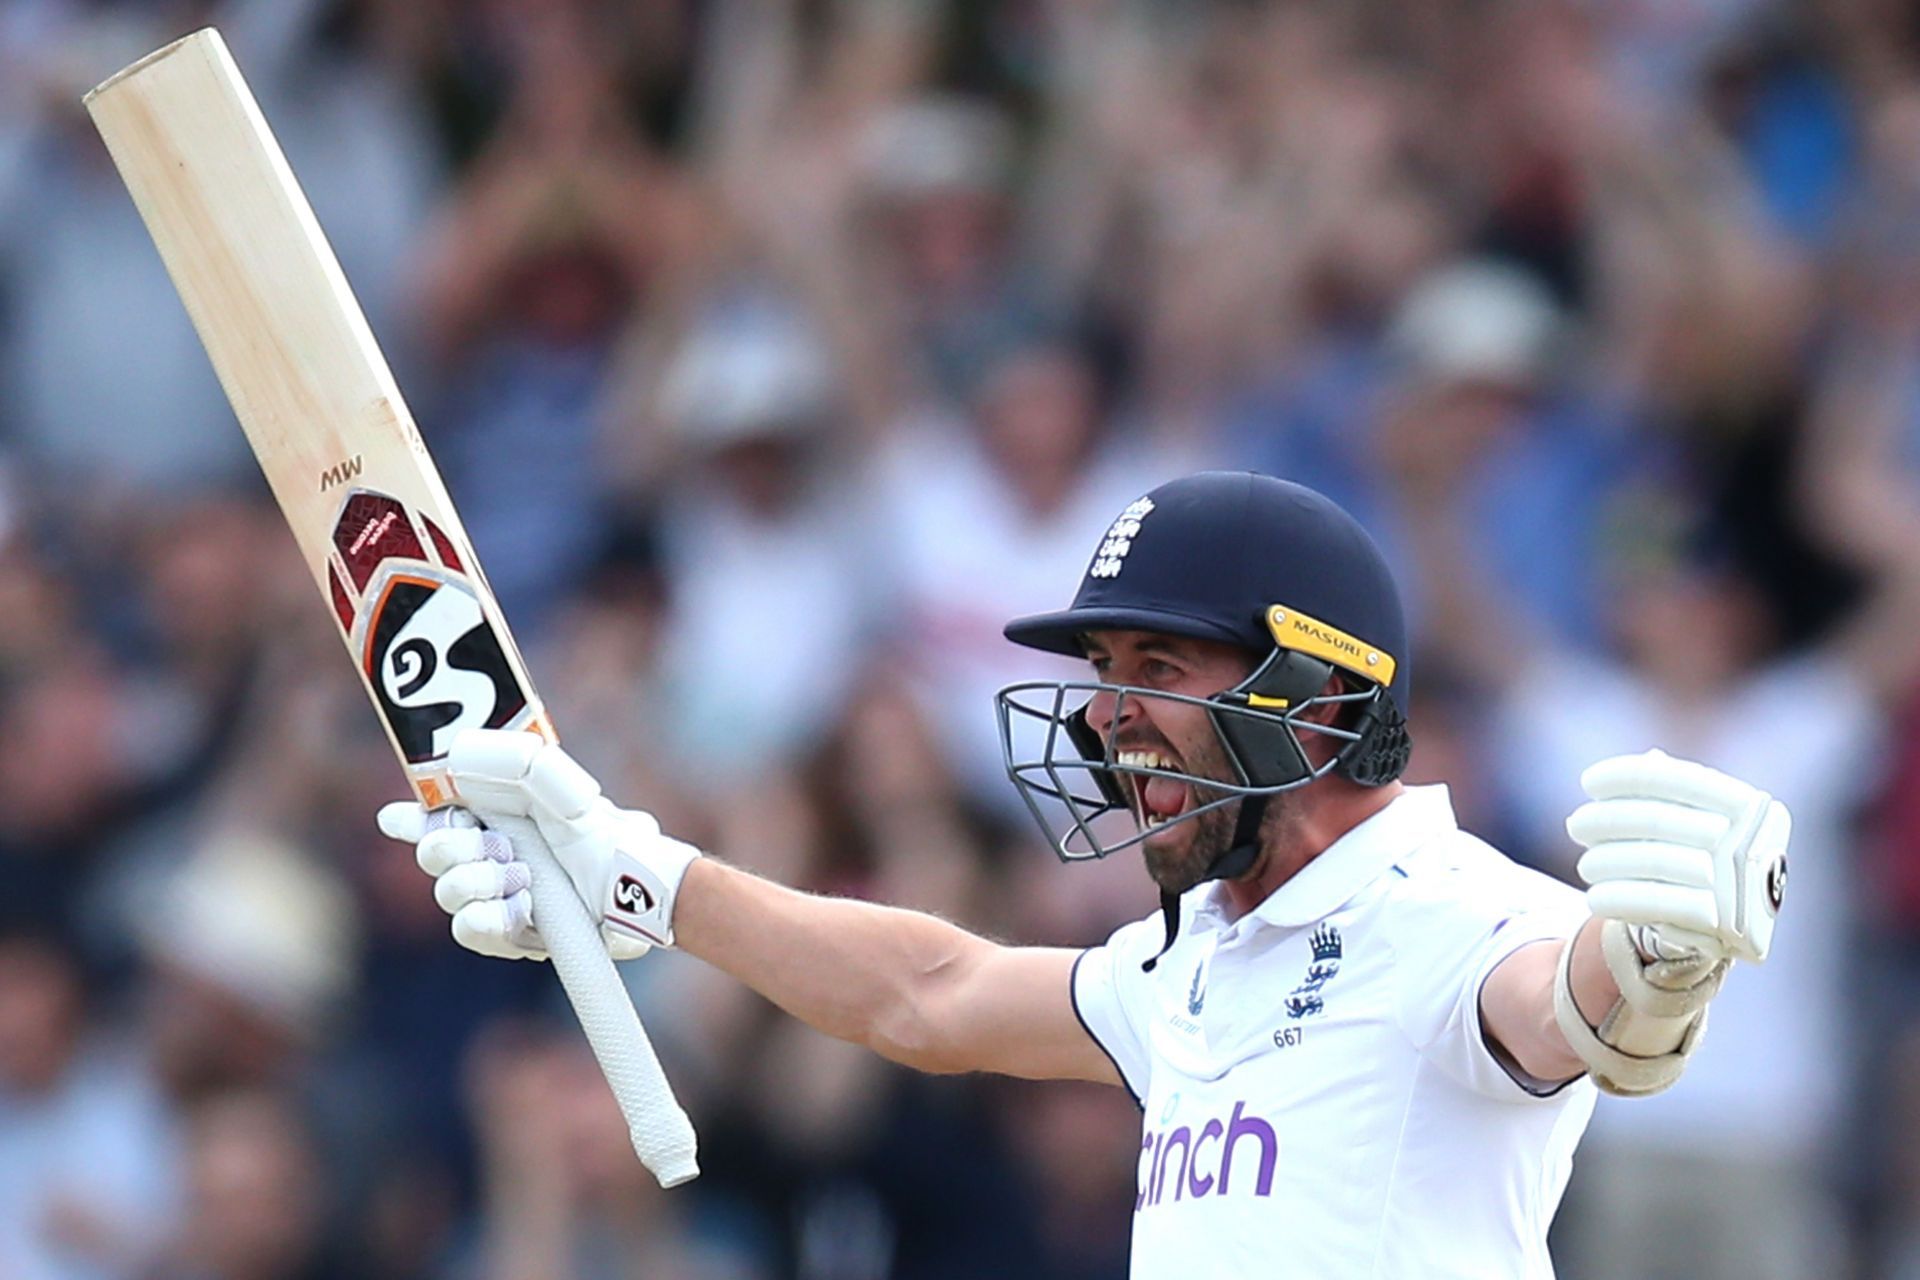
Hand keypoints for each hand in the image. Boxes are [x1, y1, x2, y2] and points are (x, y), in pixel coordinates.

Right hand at [377, 731, 701, 958]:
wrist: (634, 891)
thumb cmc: (601, 834)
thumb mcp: (562, 789)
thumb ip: (516, 763)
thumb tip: (456, 755)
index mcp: (492, 817)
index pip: (431, 815)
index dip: (407, 818)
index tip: (396, 817)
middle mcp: (485, 856)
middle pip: (430, 853)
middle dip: (453, 848)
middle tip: (499, 846)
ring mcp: (493, 897)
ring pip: (447, 893)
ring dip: (481, 881)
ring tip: (524, 876)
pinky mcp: (506, 936)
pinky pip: (469, 929)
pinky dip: (493, 917)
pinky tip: (525, 907)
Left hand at [1566, 748, 1789, 965]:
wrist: (1736, 926)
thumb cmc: (1706, 857)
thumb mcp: (1699, 817)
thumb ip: (1672, 791)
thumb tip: (1630, 770)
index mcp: (1746, 804)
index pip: (1676, 778)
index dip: (1626, 775)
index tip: (1589, 782)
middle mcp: (1748, 838)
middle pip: (1656, 819)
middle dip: (1605, 821)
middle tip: (1576, 825)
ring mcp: (1738, 881)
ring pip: (1650, 861)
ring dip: (1606, 863)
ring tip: (1586, 865)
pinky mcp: (1721, 923)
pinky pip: (1655, 903)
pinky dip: (1619, 898)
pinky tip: (1596, 897)